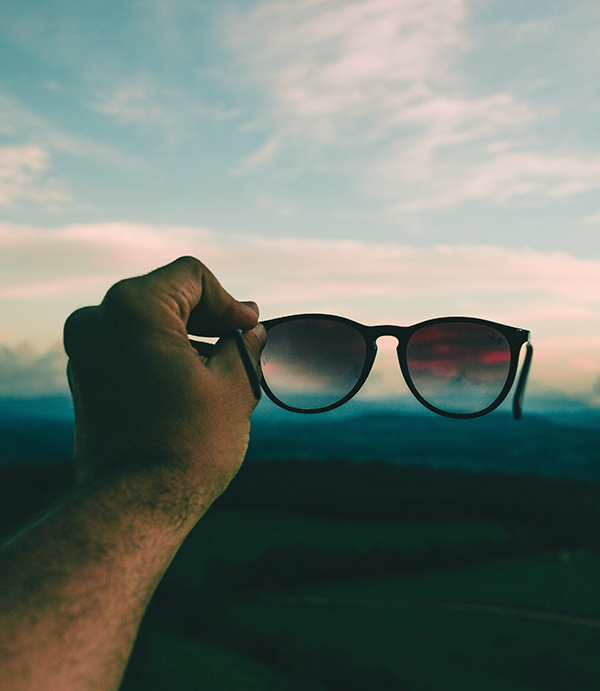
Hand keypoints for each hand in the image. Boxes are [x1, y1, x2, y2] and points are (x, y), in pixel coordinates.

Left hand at [63, 256, 265, 522]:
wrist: (137, 504)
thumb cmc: (189, 443)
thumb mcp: (234, 386)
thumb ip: (245, 347)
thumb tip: (253, 333)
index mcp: (133, 307)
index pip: (191, 278)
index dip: (229, 301)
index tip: (250, 329)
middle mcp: (98, 320)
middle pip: (167, 296)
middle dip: (210, 318)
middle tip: (243, 341)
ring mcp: (84, 351)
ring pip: (148, 322)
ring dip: (188, 337)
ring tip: (223, 367)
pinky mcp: (85, 379)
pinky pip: (128, 347)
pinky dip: (162, 353)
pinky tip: (193, 380)